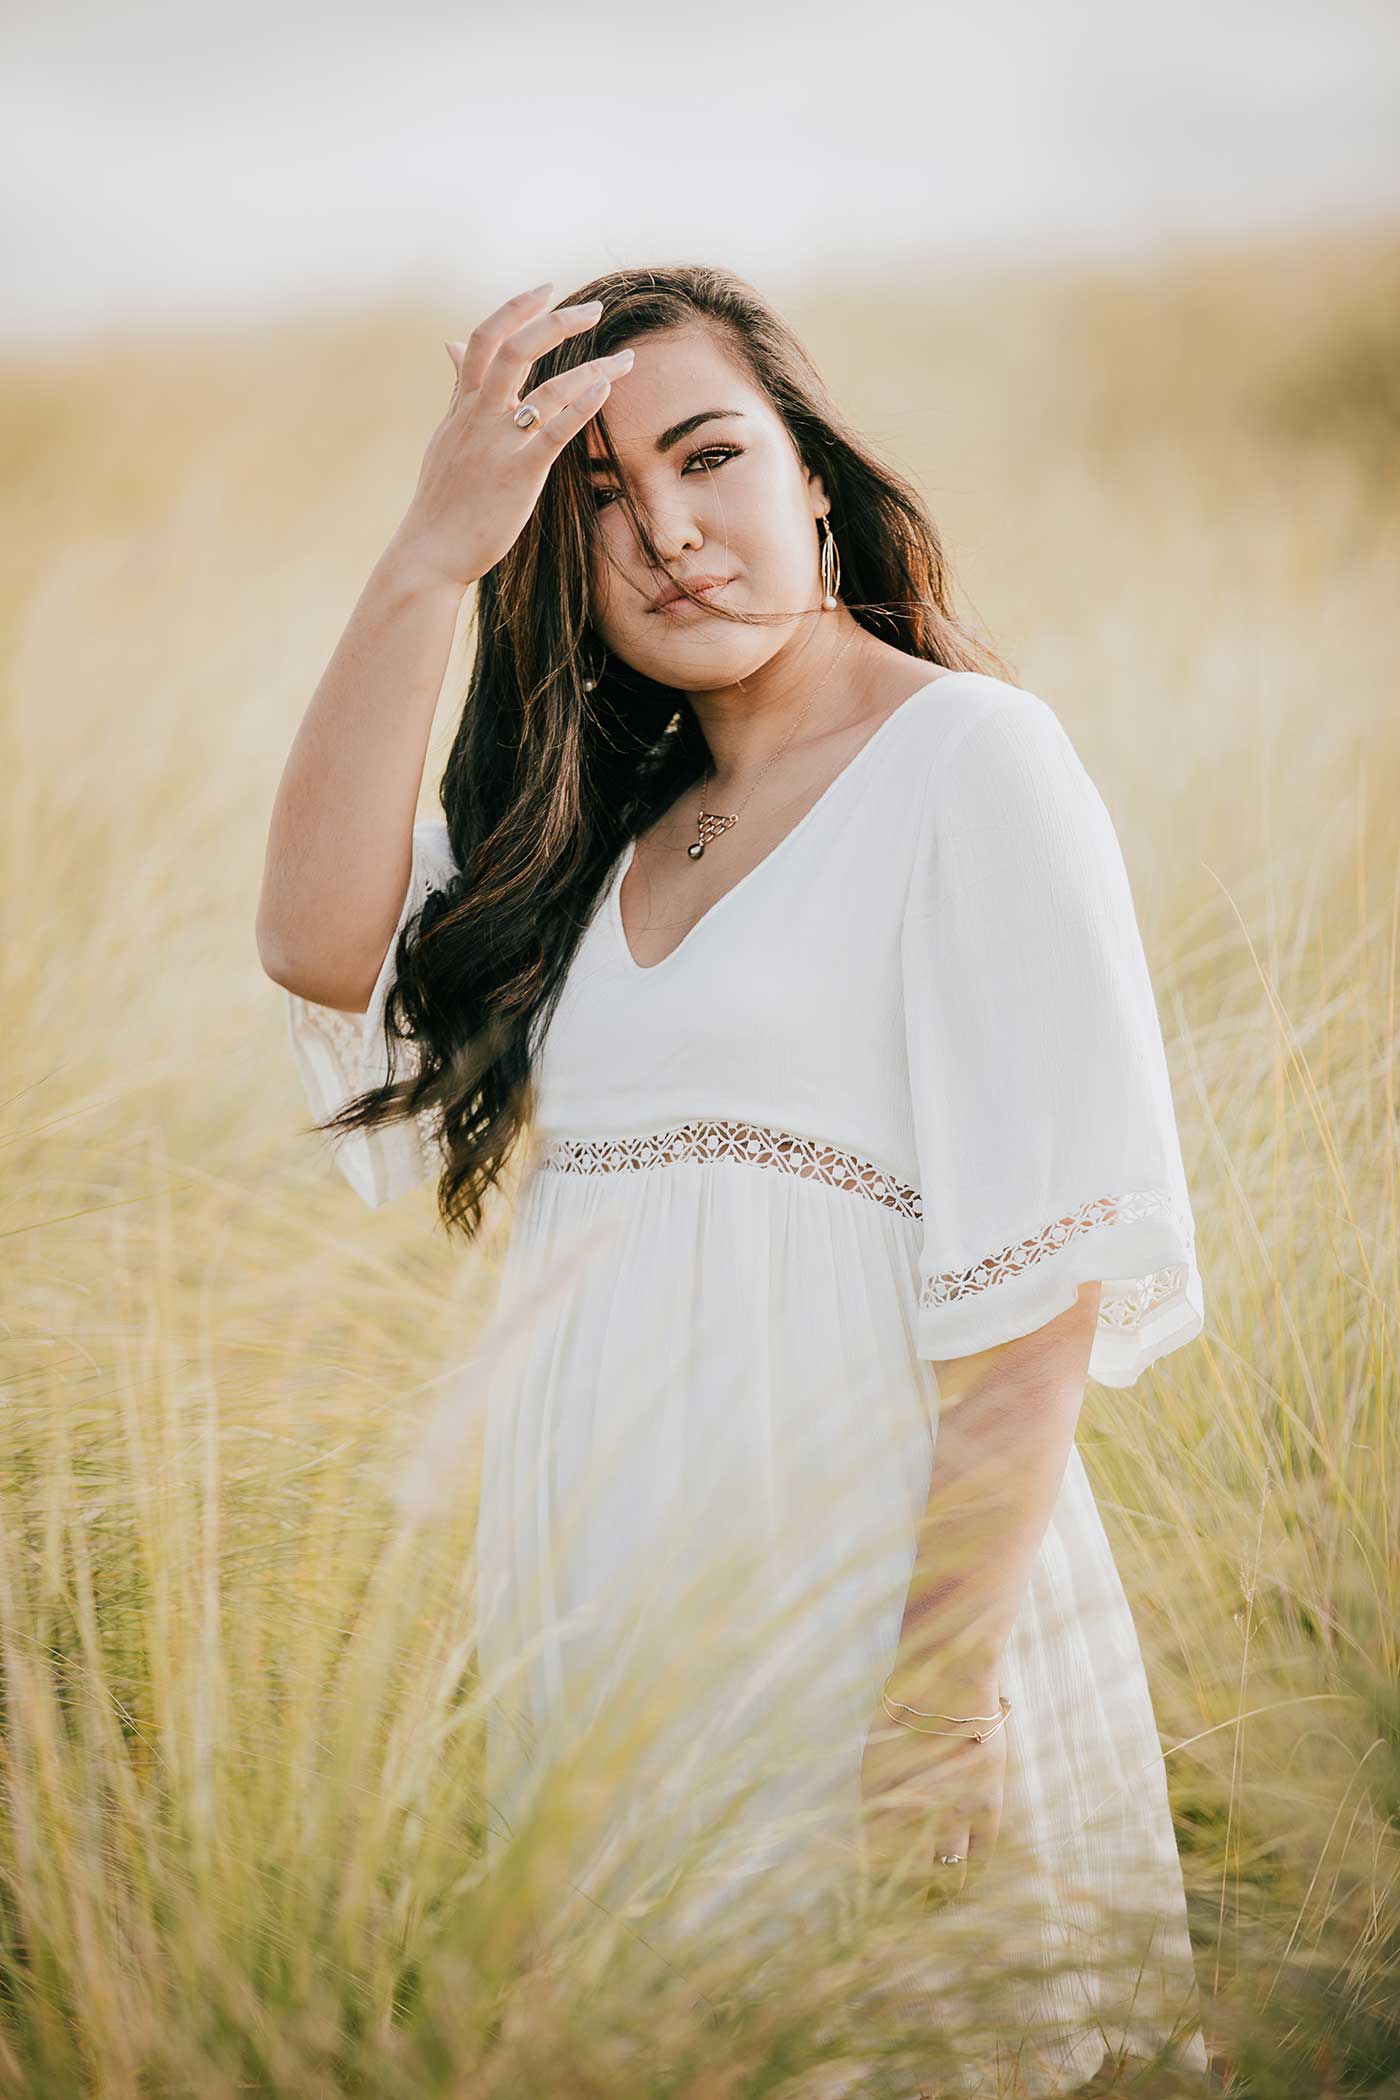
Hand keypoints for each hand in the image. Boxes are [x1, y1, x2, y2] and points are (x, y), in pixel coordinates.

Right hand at [391, 281, 636, 593]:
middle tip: (595, 308)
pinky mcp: (518, 475)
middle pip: (515, 349)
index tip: (546, 290)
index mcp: (463, 406)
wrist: (429, 552)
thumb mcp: (445, 437)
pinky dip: (581, 405)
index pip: (486, 340)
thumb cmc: (441, 502)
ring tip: (626, 359)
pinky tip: (605, 387)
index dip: (515, 308)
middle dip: (557, 322)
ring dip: (592, 367)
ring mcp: (498, 444)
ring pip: (546, 389)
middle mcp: (479, 416)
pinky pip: (553, 432)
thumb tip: (452, 346)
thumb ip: (458, 392)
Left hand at [858, 1671, 1006, 1905]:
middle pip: (908, 1882)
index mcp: (877, 1802)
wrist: (949, 1681)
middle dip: (905, 1907)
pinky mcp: (986, 1807)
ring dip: (941, 1897)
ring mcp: (952, 1812)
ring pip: (948, 1878)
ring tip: (937, 1905)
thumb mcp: (877, 1756)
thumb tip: (874, 1842)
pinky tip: (966, 1882)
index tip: (874, 1911)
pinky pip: (981, 1859)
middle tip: (906, 1920)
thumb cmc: (907, 1712)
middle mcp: (912, 1814)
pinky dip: (973, 1876)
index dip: (874, 1894)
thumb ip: (877, 1801)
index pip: (873, 1866)